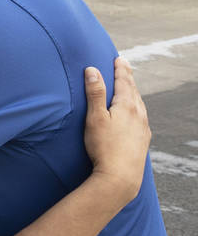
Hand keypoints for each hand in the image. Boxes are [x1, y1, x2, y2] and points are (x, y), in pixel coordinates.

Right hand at [83, 58, 149, 201]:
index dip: (120, 69)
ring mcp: (143, 127)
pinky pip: (141, 118)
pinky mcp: (143, 140)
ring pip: (139, 104)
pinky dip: (137, 109)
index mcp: (127, 106)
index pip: (124, 81)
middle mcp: (139, 114)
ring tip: (129, 88)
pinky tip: (135, 115)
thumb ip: (94, 93)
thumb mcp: (95, 118)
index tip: (119, 59)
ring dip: (133, 93)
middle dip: (128, 78)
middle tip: (124, 68)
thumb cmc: (103, 147)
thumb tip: (92, 70)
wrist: (120, 176)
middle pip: (134, 91)